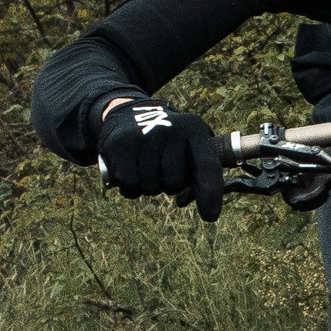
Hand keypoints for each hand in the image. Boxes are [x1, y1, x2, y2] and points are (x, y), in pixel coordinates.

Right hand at [96, 98, 225, 220]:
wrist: (129, 114)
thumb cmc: (168, 142)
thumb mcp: (190, 145)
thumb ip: (202, 173)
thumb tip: (209, 213)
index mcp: (194, 129)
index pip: (208, 166)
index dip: (210, 193)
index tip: (210, 217)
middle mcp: (170, 129)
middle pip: (174, 183)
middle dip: (168, 185)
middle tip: (160, 169)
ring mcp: (144, 135)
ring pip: (150, 188)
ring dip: (148, 187)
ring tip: (145, 167)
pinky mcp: (120, 145)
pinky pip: (129, 185)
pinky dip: (130, 188)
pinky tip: (129, 171)